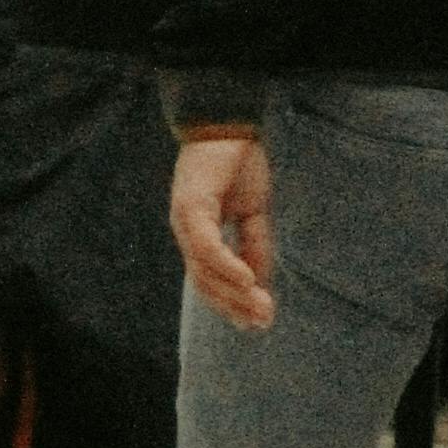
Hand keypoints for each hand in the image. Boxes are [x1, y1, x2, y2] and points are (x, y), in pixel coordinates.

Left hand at [172, 125, 276, 328]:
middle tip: (262, 322)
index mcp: (199, 235)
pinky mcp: (190, 207)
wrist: (229, 123)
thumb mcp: (254, 212)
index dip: (232, 304)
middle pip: (204, 283)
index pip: (210, 281)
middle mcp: (186, 232)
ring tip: (260, 307)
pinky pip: (208, 246)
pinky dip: (227, 265)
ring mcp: (185, 221)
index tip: (258, 324)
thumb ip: (254, 244)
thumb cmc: (240, 162)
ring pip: (204, 270)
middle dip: (234, 306)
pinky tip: (249, 279)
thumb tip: (260, 282)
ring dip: (234, 292)